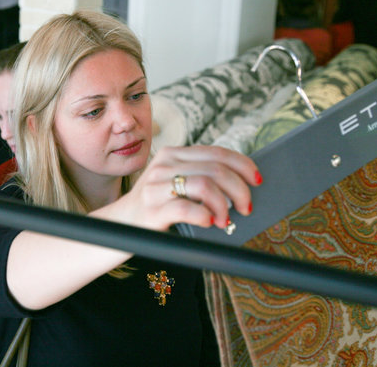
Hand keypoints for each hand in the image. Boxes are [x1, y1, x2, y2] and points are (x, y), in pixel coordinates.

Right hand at [94, 145, 261, 230]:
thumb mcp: (173, 182)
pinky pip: (186, 208)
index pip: (217, 152)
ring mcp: (156, 186)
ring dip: (224, 205)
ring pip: (205, 185)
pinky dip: (204, 216)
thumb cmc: (155, 206)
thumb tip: (241, 183)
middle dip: (240, 189)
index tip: (257, 179)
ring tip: (226, 219)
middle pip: (216, 169)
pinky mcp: (152, 209)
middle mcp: (164, 165)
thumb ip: (199, 175)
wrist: (120, 225)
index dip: (242, 164)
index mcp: (173, 154)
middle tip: (246, 207)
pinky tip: (209, 222)